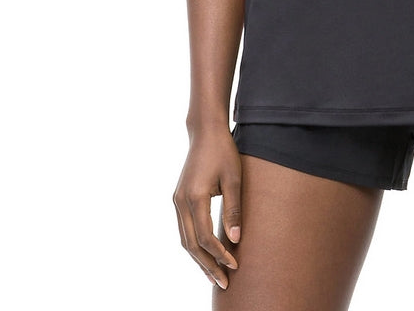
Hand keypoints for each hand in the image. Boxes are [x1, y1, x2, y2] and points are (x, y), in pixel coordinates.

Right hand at [173, 126, 242, 288]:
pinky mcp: (179, 199)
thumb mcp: (233, 178)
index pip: (204, 237)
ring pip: (184, 240)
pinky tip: (205, 255)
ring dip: (198, 259)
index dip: (219, 254)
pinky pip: (184, 229)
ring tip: (214, 276)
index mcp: (194, 197)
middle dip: (207, 265)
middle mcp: (181, 202)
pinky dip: (193, 246)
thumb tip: (236, 239)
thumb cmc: (223, 151)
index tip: (235, 265)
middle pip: (191, 244)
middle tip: (224, 282)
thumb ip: (233, 209)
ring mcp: (177, 201)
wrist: (205, 132)